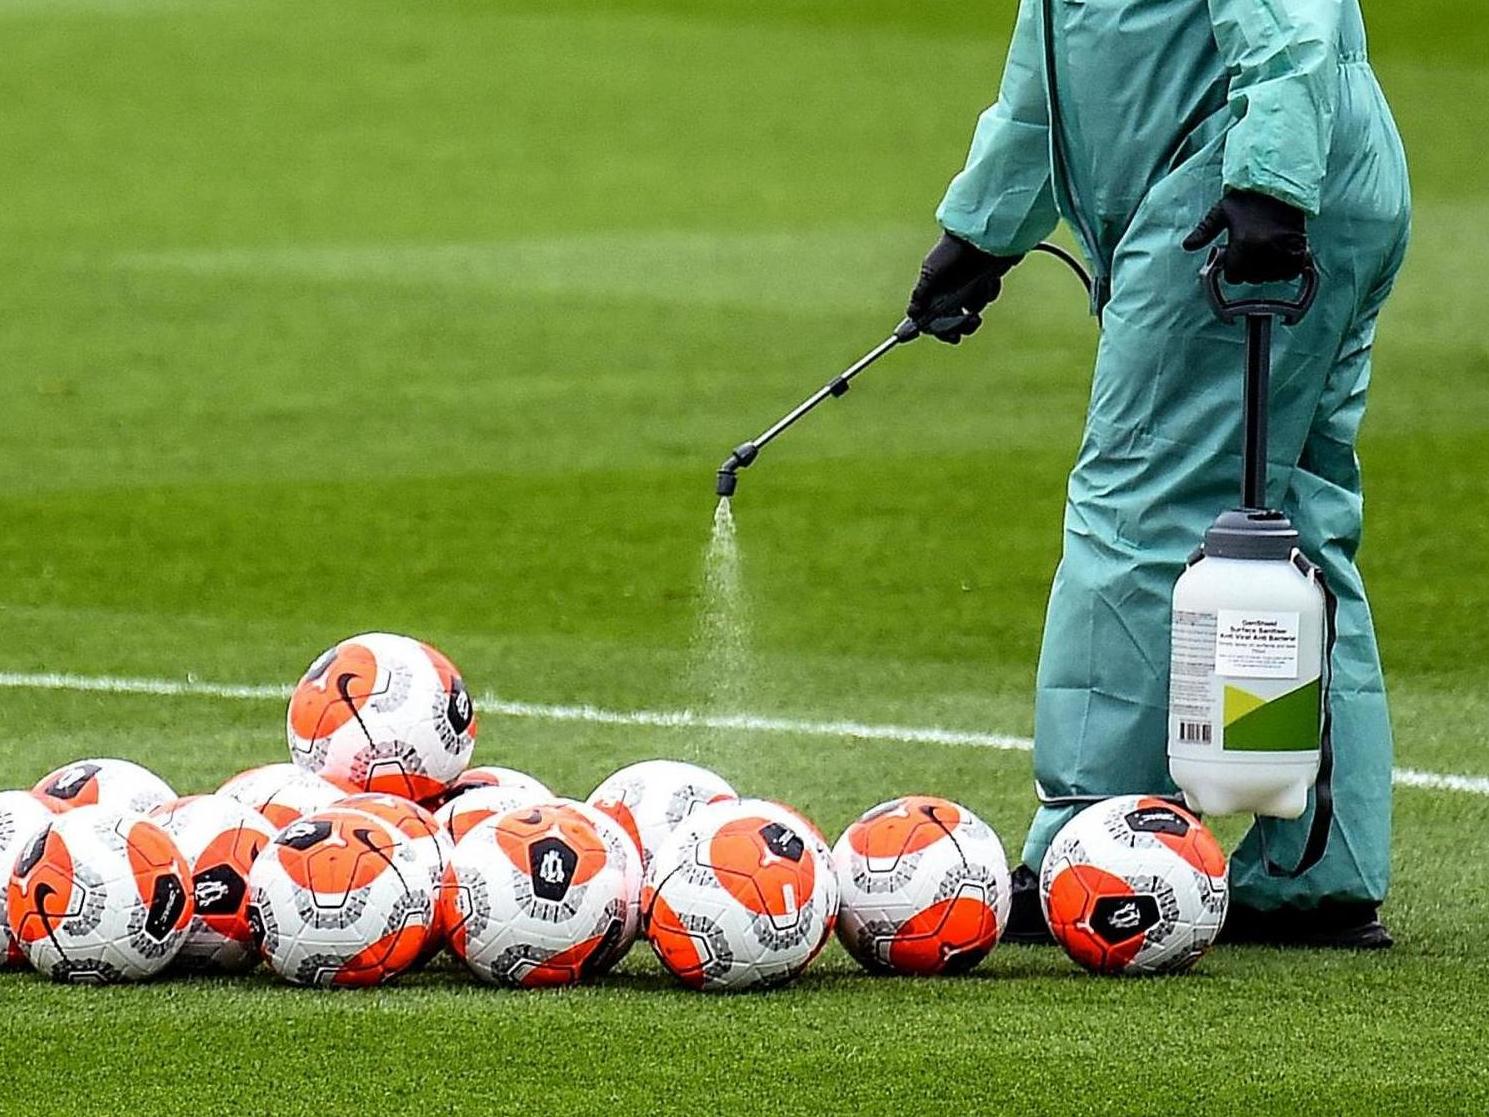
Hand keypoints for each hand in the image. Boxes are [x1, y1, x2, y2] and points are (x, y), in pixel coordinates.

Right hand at [906, 233, 1020, 343]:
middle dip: (961, 324)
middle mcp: (949, 292)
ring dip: (977, 305)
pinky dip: (988, 291)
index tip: (950, 336)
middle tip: (970, 323)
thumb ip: (920, 295)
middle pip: (953, 320)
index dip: (940, 329)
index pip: (932, 319)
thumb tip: (911, 315)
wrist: (978, 234)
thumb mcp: (930, 271)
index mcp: (933, 291)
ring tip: (981, 291)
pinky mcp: (984, 282)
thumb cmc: (951, 250)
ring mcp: (967, 288)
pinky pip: (987, 297)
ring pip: (972, 310)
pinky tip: (988, 279)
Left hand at [1183, 190, 1309, 283]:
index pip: (1234, 276)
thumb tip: (1187, 245)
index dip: (1232, 269)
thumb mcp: (1221, 211)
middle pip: (1252, 279)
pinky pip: (1291, 272)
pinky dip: (1286, 269)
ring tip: (1265, 252)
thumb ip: (1204, 231)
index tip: (1235, 257)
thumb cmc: (1249, 197)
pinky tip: (1280, 256)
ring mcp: (1284, 250)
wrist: (1281, 184)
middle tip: (1250, 251)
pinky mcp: (1300, 247)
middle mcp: (1264, 249)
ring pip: (1271, 278)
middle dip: (1248, 269)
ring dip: (1267, 270)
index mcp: (1244, 242)